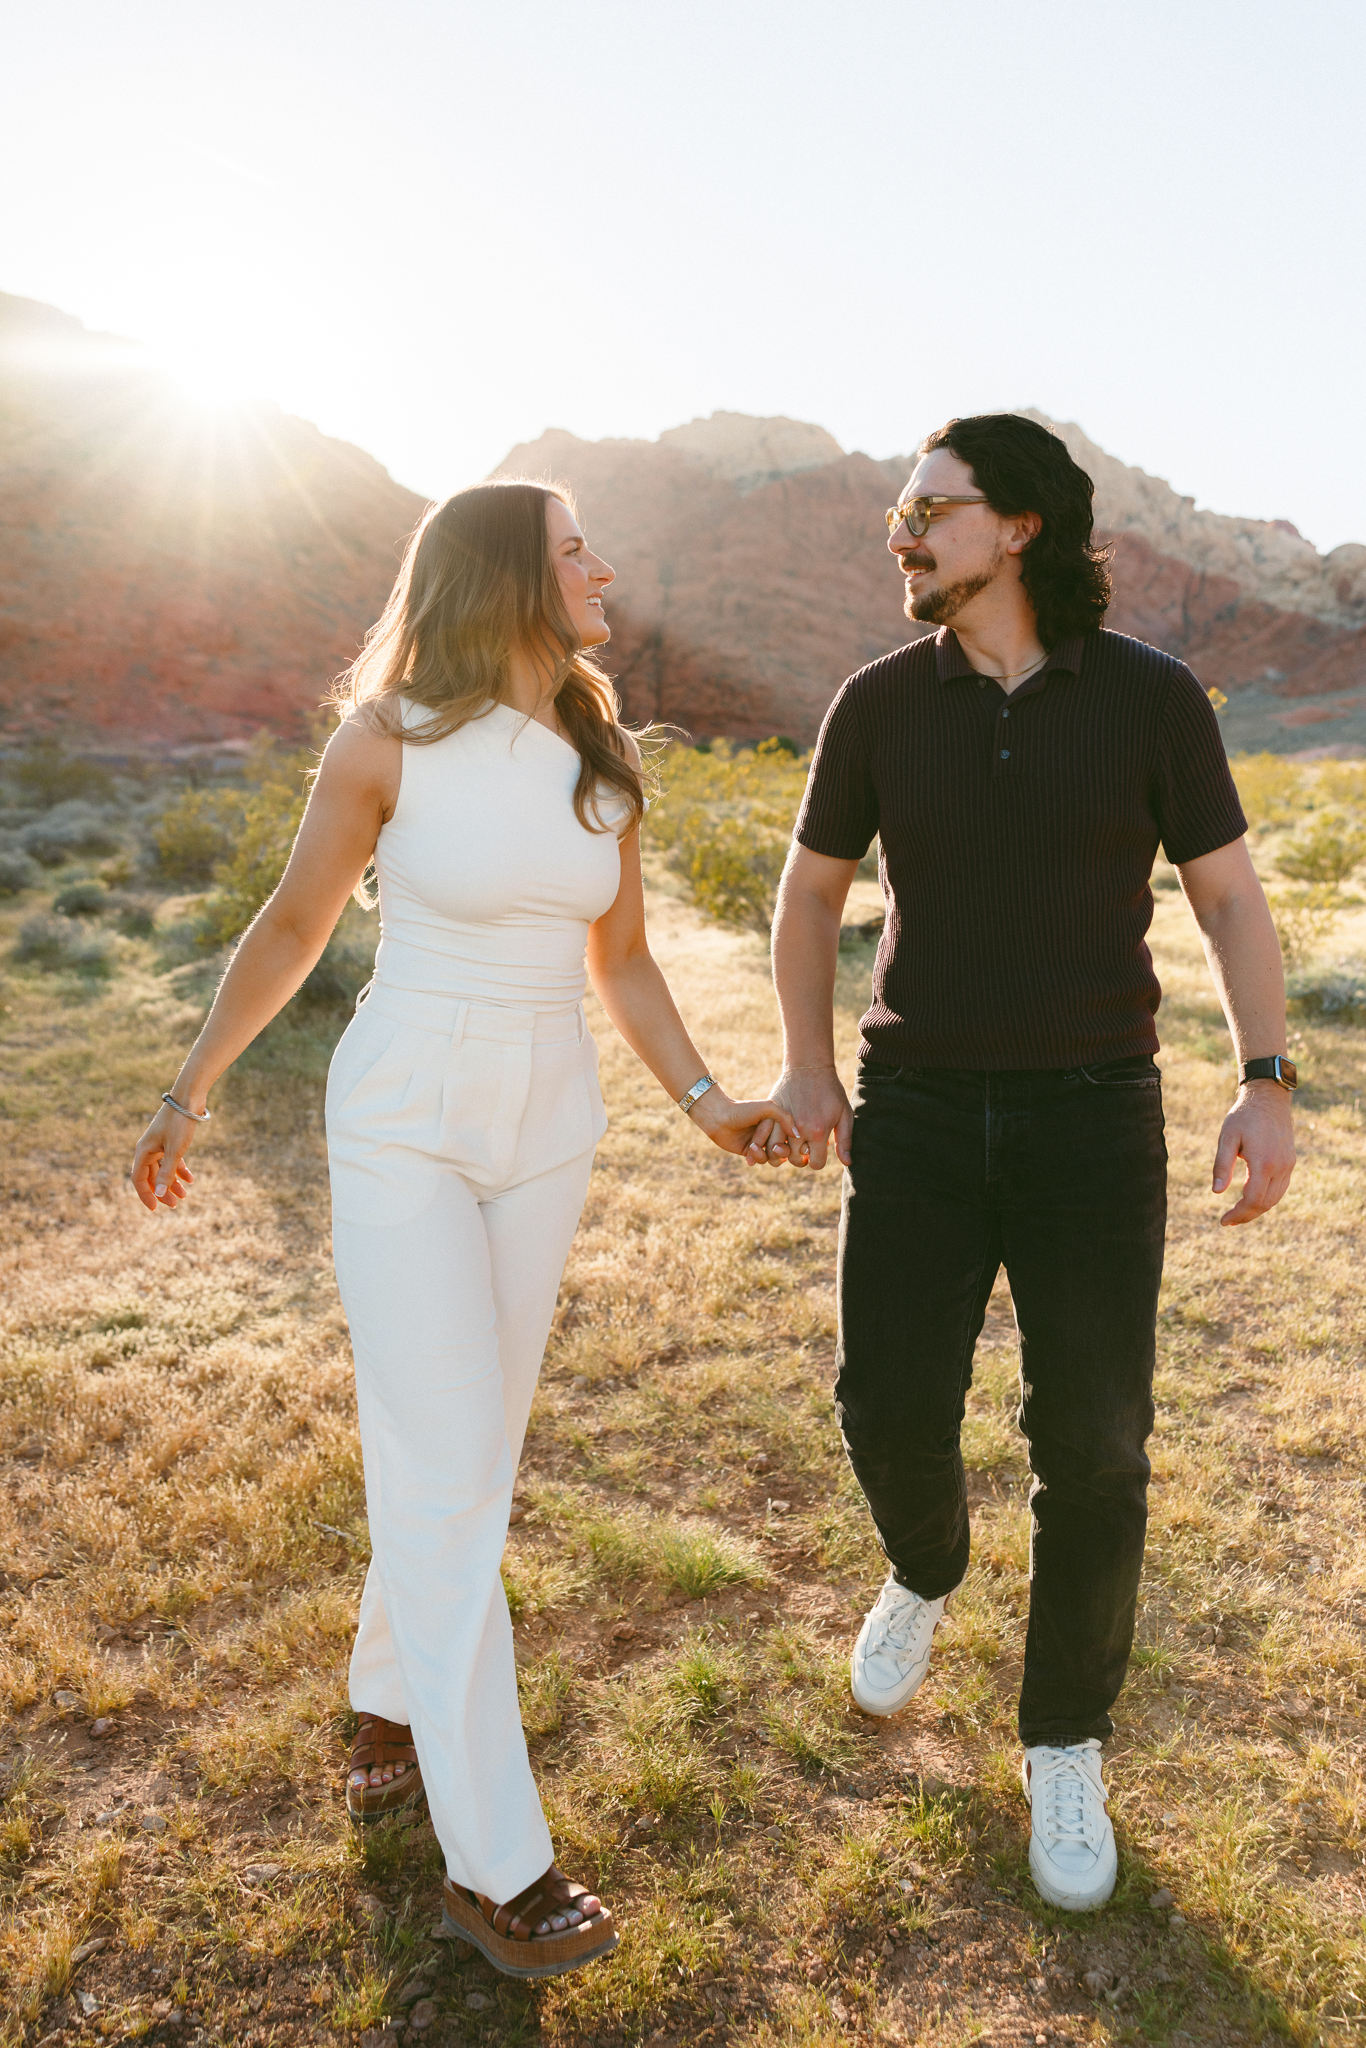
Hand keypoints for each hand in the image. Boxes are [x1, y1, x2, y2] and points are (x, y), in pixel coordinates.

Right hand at [131, 1101, 201, 1212]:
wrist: (189, 1098)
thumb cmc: (180, 1123)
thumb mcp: (175, 1151)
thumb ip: (167, 1173)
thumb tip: (159, 1194)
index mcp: (144, 1152)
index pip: (139, 1179)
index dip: (146, 1195)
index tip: (155, 1209)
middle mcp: (149, 1149)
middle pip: (152, 1176)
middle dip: (162, 1191)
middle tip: (175, 1204)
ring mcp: (159, 1145)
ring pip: (163, 1169)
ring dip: (172, 1183)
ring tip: (184, 1195)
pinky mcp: (170, 1140)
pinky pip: (172, 1160)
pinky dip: (180, 1170)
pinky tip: (190, 1180)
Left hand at [686, 1086, 800, 1164]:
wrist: (720, 1117)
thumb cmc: (744, 1109)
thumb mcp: (768, 1108)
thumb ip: (786, 1118)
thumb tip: (798, 1135)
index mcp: (779, 1122)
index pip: (793, 1138)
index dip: (789, 1143)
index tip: (783, 1141)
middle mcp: (773, 1133)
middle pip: (785, 1151)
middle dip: (778, 1151)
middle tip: (772, 1146)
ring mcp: (763, 1143)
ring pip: (774, 1159)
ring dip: (764, 1155)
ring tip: (753, 1146)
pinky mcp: (752, 1152)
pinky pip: (761, 1161)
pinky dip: (756, 1158)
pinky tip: (749, 1154)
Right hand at [765, 1065, 852, 1170]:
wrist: (810, 1066)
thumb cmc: (831, 1091)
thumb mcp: (844, 1114)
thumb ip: (845, 1141)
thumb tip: (847, 1163)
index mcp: (818, 1132)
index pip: (816, 1163)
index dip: (818, 1160)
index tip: (819, 1152)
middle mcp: (798, 1130)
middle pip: (795, 1160)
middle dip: (801, 1156)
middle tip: (806, 1147)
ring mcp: (782, 1121)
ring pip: (776, 1151)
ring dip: (783, 1150)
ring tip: (790, 1143)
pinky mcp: (771, 1112)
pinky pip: (764, 1135)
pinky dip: (769, 1139)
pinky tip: (777, 1135)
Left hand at [1211, 1081, 1295, 1224]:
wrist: (1269, 1098)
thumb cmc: (1243, 1116)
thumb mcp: (1227, 1138)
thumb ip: (1222, 1165)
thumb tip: (1216, 1192)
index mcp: (1264, 1163)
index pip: (1253, 1200)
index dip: (1238, 1214)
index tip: (1223, 1220)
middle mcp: (1280, 1167)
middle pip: (1265, 1204)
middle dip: (1246, 1215)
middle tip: (1228, 1221)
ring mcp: (1288, 1165)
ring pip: (1275, 1198)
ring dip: (1257, 1209)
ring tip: (1239, 1214)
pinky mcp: (1290, 1161)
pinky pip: (1281, 1188)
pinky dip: (1267, 1198)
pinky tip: (1253, 1199)